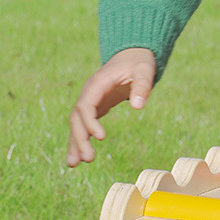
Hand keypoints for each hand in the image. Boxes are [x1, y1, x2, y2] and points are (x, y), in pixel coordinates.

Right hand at [67, 48, 155, 166]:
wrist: (132, 55)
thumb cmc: (139, 62)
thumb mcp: (144, 70)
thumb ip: (142, 86)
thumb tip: (137, 106)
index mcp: (98, 83)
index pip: (86, 105)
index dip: (90, 122)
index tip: (101, 138)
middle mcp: (89, 93)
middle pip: (77, 117)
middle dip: (80, 138)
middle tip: (88, 159)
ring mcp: (90, 100)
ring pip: (76, 124)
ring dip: (75, 143)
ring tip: (74, 165)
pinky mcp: (95, 107)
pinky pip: (83, 125)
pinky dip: (80, 140)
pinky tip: (79, 158)